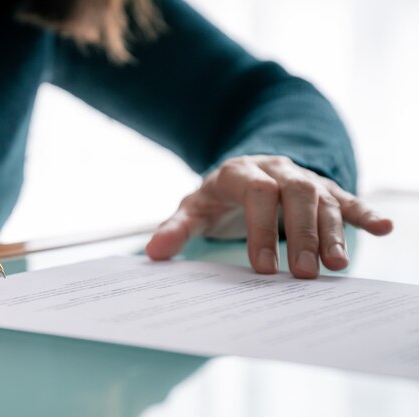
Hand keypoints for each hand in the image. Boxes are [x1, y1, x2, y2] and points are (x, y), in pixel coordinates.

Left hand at [146, 155, 392, 277]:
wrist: (243, 173)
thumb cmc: (218, 197)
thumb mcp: (194, 208)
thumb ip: (176, 228)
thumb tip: (153, 254)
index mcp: (240, 172)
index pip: (256, 193)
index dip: (261, 228)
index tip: (261, 267)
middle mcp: (275, 170)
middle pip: (295, 194)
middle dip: (300, 233)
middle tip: (302, 273)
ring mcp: (302, 178)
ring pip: (322, 198)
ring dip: (332, 231)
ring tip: (335, 266)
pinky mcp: (323, 189)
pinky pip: (346, 198)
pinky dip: (364, 212)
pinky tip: (384, 228)